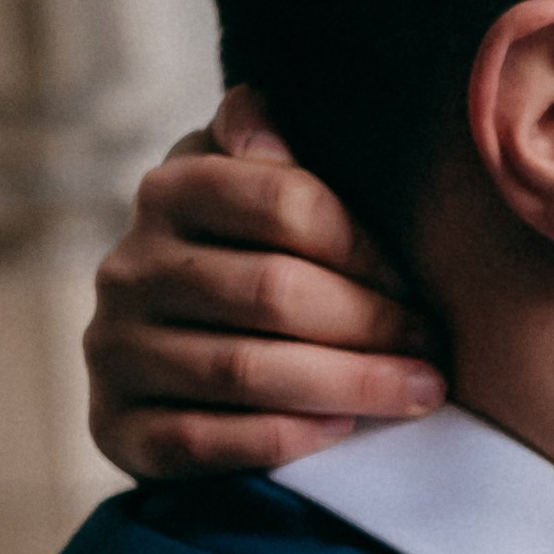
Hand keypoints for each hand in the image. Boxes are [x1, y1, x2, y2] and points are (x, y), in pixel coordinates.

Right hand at [85, 86, 445, 477]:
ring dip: (350, 384)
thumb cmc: (259, 271)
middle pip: (272, 291)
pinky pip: (202, 439)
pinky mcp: (117, 428)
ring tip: (422, 392)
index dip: (365, 247)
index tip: (417, 283)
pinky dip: (282, 436)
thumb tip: (264, 114)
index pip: (282, 200)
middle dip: (372, 324)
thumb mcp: (262, 199)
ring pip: (243, 369)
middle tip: (436, 350)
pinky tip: (342, 432)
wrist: (180, 380)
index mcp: (173, 192)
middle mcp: (131, 267)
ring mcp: (117, 349)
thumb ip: (273, 156)